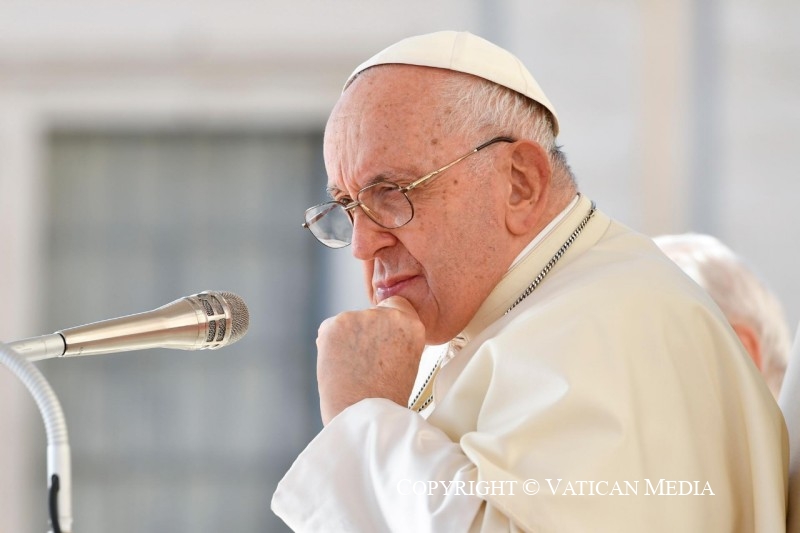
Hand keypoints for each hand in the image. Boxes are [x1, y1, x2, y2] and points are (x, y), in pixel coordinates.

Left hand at [316, 295, 425, 424]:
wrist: (365, 415)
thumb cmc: (385, 398)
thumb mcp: (408, 361)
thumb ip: (398, 338)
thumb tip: (378, 330)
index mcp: (412, 324)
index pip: (395, 306)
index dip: (385, 324)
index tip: (381, 338)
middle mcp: (388, 315)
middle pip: (370, 314)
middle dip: (365, 332)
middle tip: (366, 362)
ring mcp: (359, 317)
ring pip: (348, 323)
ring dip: (347, 340)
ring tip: (354, 369)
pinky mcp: (333, 325)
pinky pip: (329, 331)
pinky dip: (330, 346)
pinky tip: (340, 366)